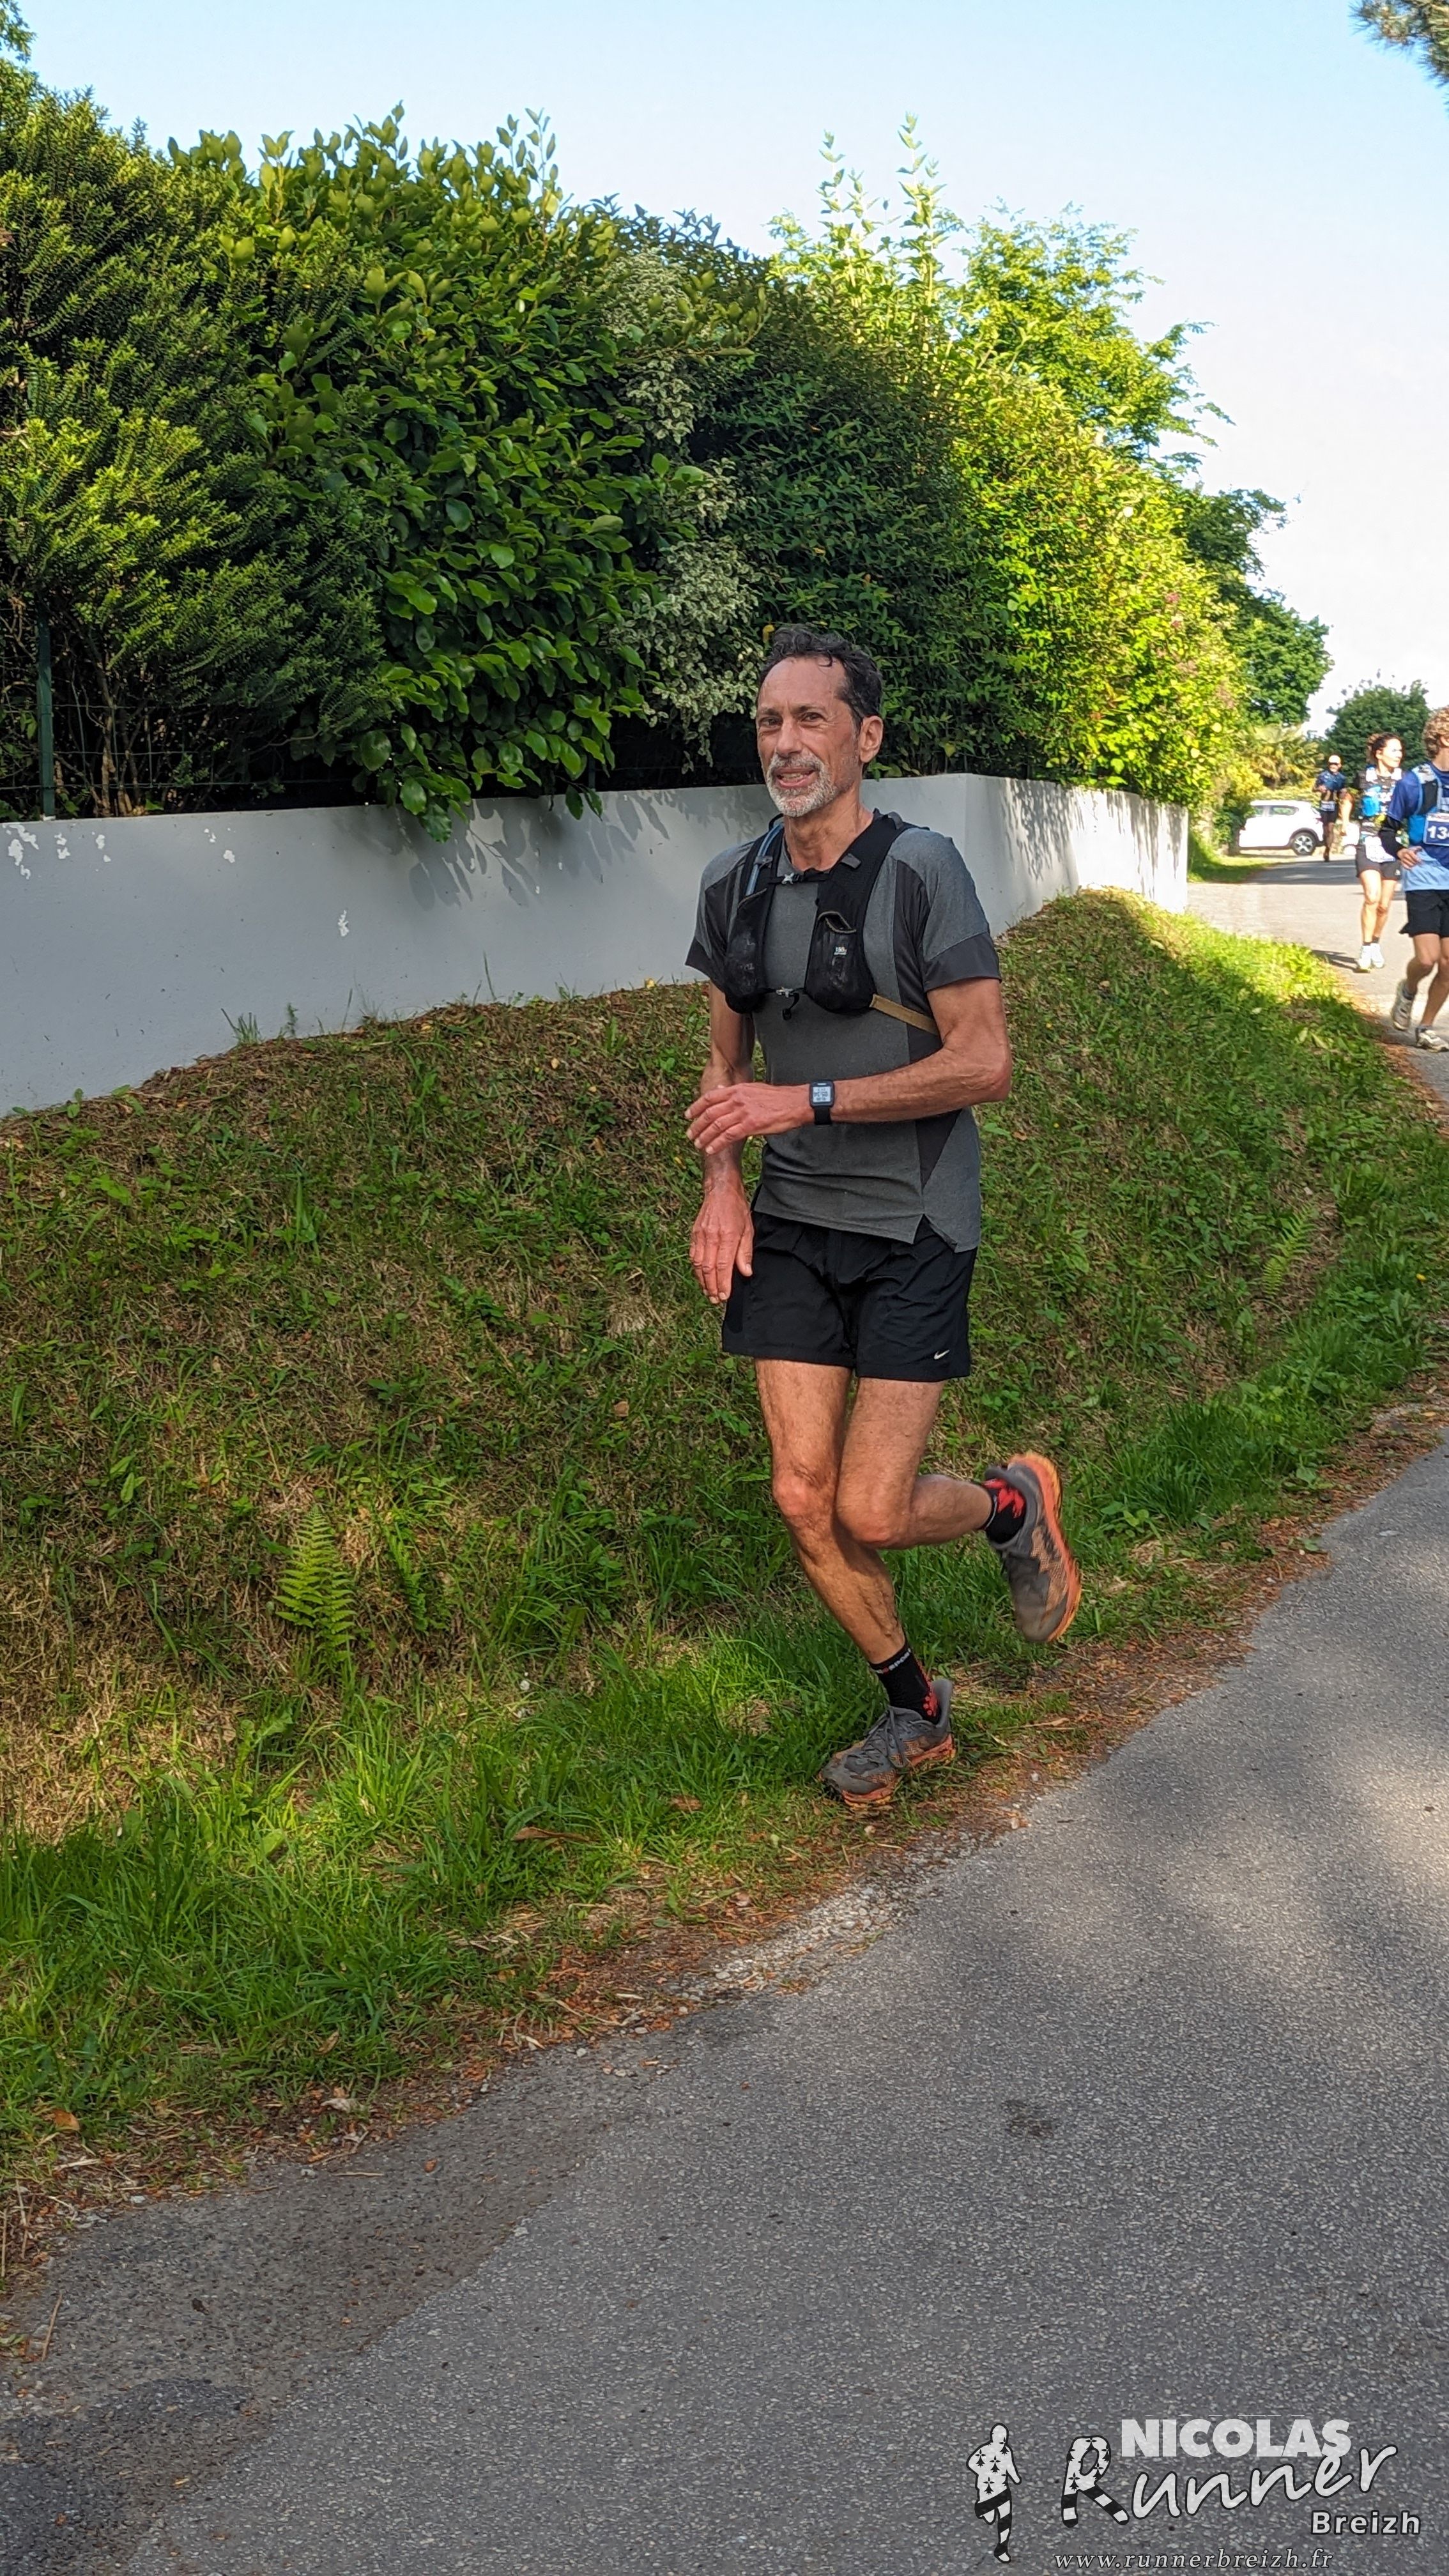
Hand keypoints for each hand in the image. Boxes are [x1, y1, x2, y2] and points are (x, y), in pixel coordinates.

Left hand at [686, 1082, 808, 1155]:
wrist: (794, 1103)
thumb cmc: (776, 1098)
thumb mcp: (752, 1088)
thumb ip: (735, 1091)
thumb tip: (719, 1090)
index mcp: (737, 1090)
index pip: (709, 1098)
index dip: (696, 1107)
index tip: (688, 1116)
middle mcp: (737, 1100)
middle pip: (710, 1113)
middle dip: (697, 1125)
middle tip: (690, 1134)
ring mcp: (743, 1112)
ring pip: (717, 1125)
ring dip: (705, 1136)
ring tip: (698, 1144)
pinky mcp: (751, 1125)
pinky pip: (729, 1136)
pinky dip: (717, 1143)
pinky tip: (711, 1149)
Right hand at [690, 1187, 753, 1305]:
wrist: (720, 1190)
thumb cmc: (737, 1209)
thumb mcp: (748, 1229)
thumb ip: (745, 1252)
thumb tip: (745, 1272)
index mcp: (727, 1236)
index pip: (723, 1265)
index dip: (723, 1283)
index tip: (725, 1295)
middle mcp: (711, 1237)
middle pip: (708, 1268)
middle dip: (712, 1287)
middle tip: (716, 1300)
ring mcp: (700, 1235)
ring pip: (698, 1264)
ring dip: (702, 1281)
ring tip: (708, 1293)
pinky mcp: (694, 1234)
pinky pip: (693, 1256)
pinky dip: (696, 1270)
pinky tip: (701, 1278)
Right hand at [1401, 847, 1419, 869]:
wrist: (1401, 852)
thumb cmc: (1409, 851)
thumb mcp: (1413, 848)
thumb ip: (1418, 848)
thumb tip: (1421, 849)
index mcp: (1408, 851)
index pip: (1412, 854)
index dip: (1416, 858)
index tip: (1420, 861)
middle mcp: (1405, 855)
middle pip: (1410, 859)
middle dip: (1415, 862)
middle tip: (1419, 864)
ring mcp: (1403, 859)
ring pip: (1407, 863)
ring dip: (1412, 865)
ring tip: (1416, 866)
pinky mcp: (1401, 862)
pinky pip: (1404, 866)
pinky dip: (1407, 868)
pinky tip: (1411, 869)